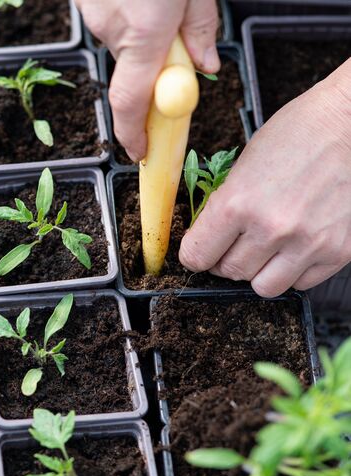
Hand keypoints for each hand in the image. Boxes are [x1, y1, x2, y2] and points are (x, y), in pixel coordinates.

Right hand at [75, 0, 219, 160]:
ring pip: (122, 41)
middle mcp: (111, 26)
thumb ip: (199, 27)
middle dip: (154, 66)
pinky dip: (127, 12)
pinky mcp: (82, 0)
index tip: (143, 153)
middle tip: (174, 37)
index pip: (132, 103)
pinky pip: (110, 20)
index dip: (135, 135)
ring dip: (142, 32)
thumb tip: (205, 66)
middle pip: (133, 71)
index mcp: (145, 29)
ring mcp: (91, 13)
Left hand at [180, 59, 350, 296]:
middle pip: (229, 273)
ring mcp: (308, 243)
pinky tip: (294, 247)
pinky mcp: (339, 251)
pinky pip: (302, 282)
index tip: (198, 252)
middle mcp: (272, 228)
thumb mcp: (244, 165)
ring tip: (264, 248)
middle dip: (225, 261)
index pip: (196, 255)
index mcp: (238, 203)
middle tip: (232, 245)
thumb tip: (208, 237)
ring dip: (258, 271)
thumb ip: (225, 206)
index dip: (194, 254)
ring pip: (264, 287)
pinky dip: (293, 270)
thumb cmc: (299, 133)